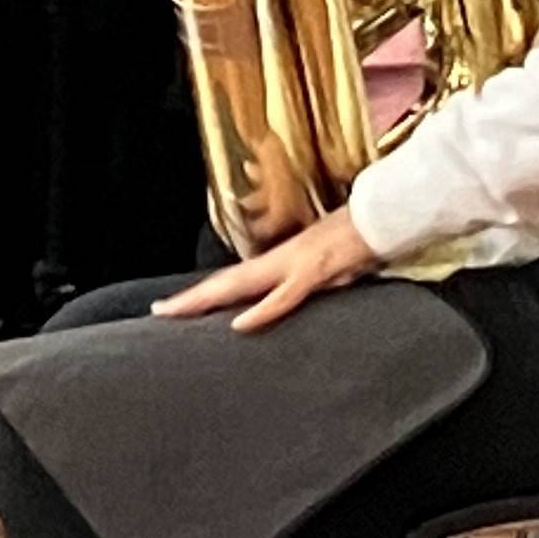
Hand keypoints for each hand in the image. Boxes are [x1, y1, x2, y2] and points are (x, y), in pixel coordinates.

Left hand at [157, 205, 378, 334]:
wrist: (379, 214)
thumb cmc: (356, 240)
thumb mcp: (327, 267)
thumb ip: (307, 281)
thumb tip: (293, 296)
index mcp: (280, 262)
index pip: (235, 281)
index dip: (205, 294)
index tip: (177, 306)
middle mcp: (279, 261)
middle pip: (227, 283)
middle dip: (192, 299)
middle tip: (159, 311)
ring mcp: (294, 265)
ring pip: (242, 285)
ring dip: (209, 299)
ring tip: (178, 311)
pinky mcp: (314, 271)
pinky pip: (285, 296)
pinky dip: (262, 310)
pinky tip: (240, 323)